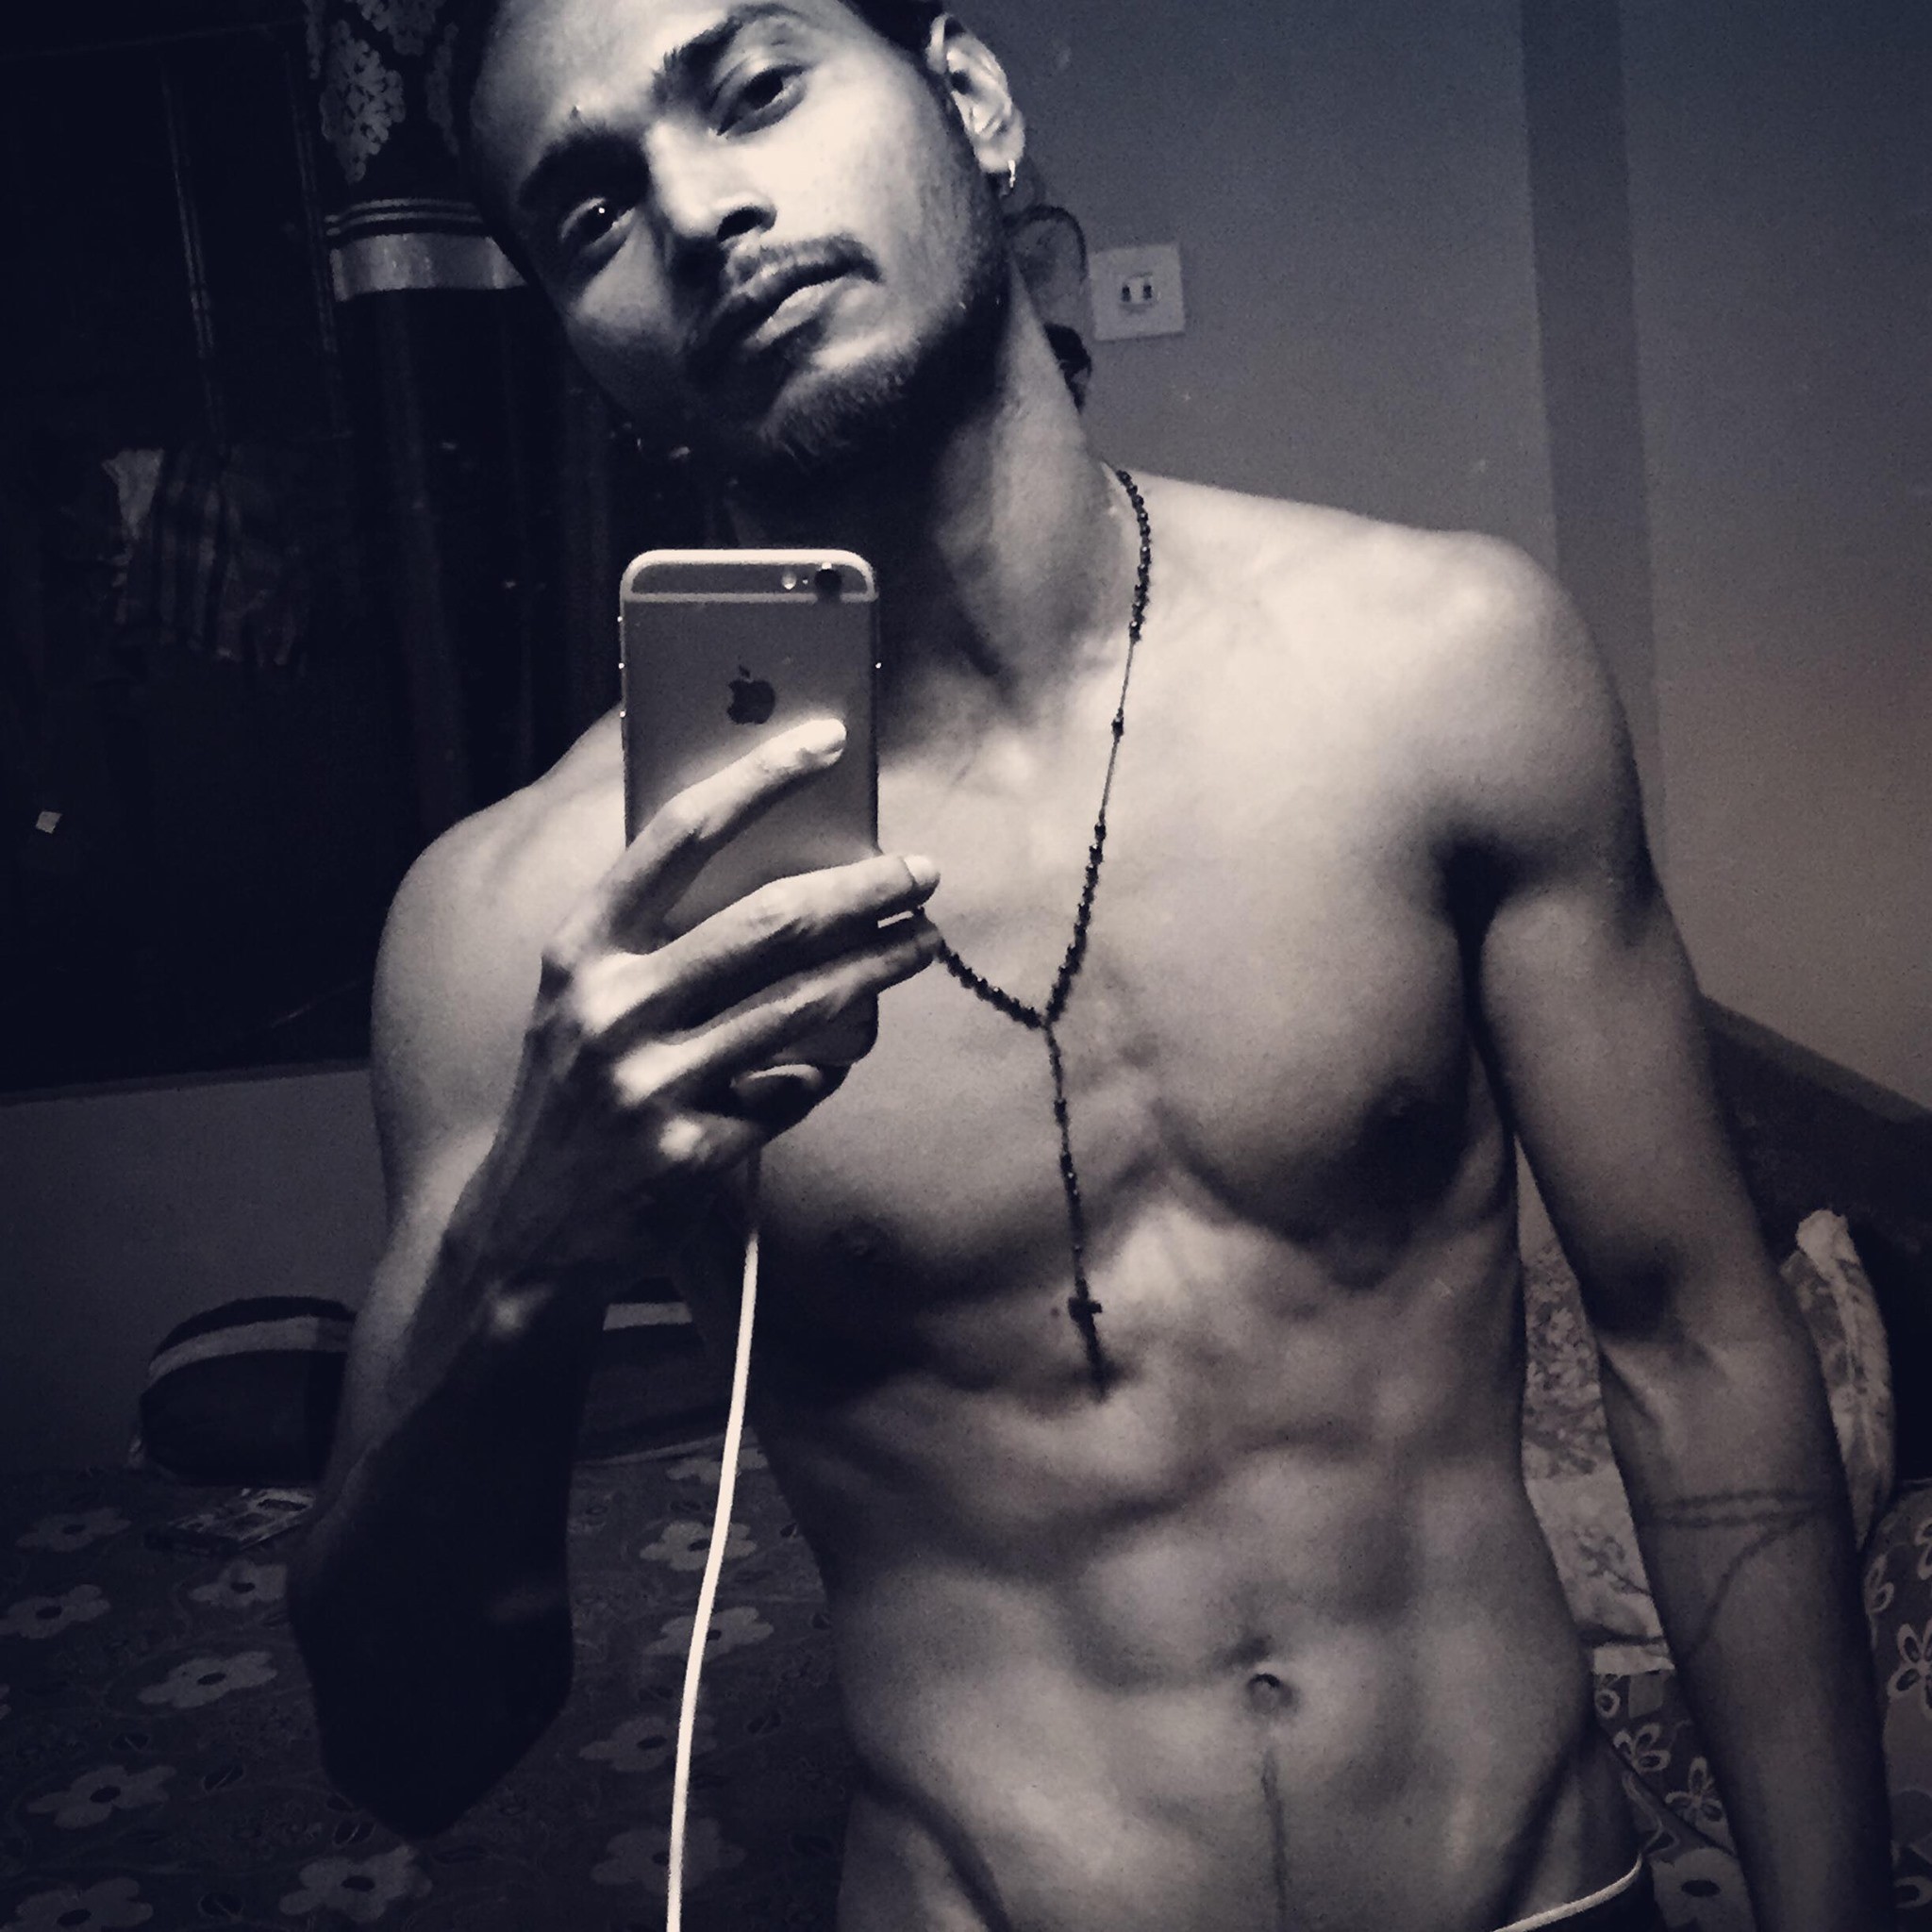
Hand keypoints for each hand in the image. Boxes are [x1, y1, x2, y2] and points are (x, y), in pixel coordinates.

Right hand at [461, 717, 938, 1277]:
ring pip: (803, 1008)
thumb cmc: (571, 1090)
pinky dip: (822, 1071)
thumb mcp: (578, 999)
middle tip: (922, 873)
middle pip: (769, 923)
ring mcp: (650, 1088)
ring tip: (922, 942)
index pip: (677, 836)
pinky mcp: (691, 1157)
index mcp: (579, 952)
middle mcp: (610, 1012)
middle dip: (863, 889)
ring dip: (881, 968)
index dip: (757, 779)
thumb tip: (765, 855)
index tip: (824, 741)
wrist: (523, 1230)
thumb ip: (650, 934)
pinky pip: (794, 1095)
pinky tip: (836, 1058)